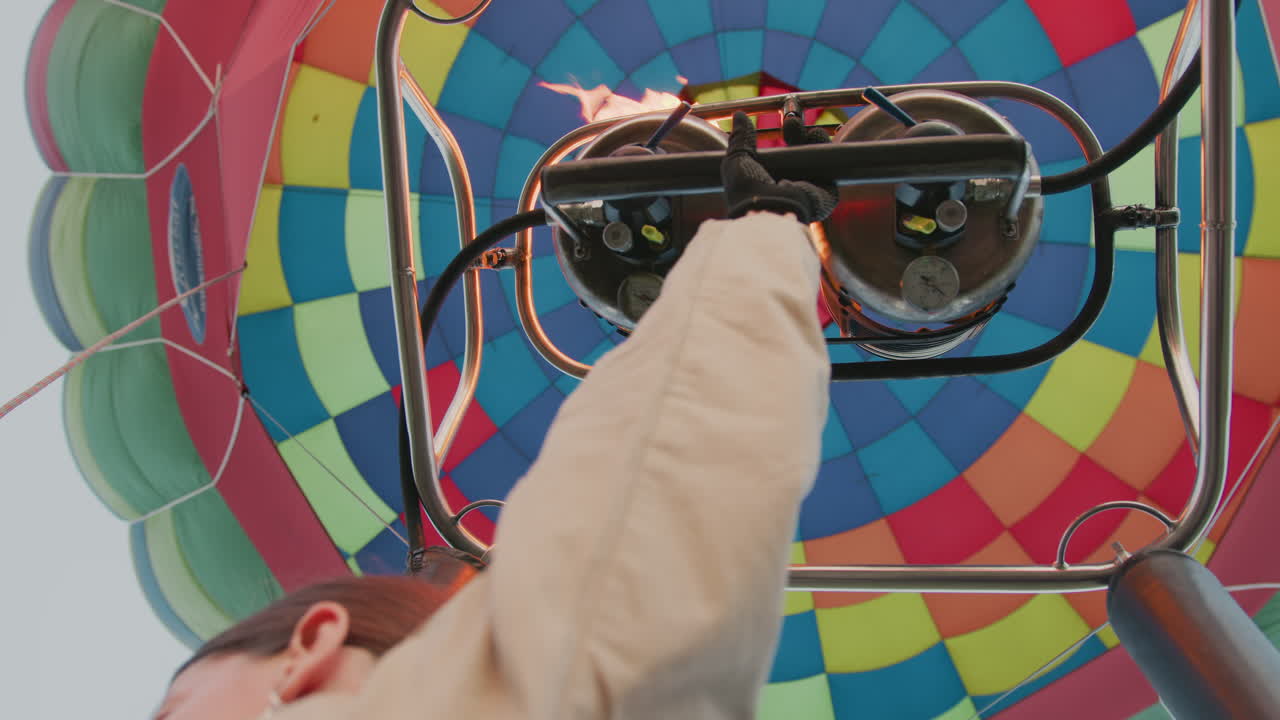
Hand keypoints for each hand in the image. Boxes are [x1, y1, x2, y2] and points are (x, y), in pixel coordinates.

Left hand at [720, 112, 837, 223]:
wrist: (766, 209)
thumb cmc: (747, 191)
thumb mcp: (737, 160)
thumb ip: (740, 138)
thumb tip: (738, 115)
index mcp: (770, 185)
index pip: (785, 157)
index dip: (786, 139)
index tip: (784, 122)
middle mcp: (791, 190)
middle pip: (802, 156)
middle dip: (799, 135)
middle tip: (792, 120)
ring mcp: (809, 193)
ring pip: (817, 160)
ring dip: (813, 139)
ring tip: (804, 126)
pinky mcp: (826, 196)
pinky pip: (831, 168)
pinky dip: (825, 149)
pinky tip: (816, 135)